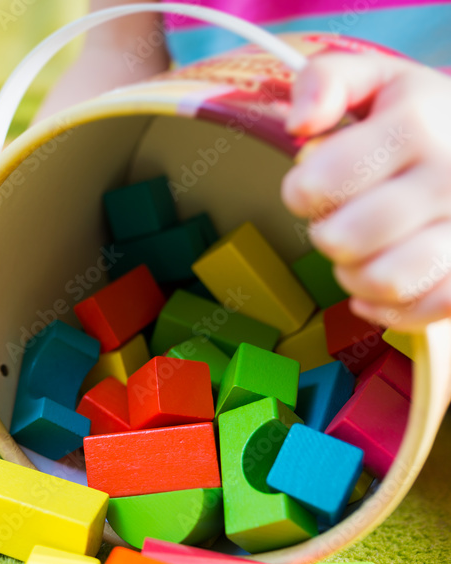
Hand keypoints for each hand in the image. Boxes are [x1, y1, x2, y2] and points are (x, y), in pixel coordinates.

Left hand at [283, 52, 450, 329]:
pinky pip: (425, 311)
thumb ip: (325, 83)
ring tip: (361, 253)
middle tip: (340, 218)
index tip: (313, 184)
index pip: (322, 181)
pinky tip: (379, 284)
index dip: (301, 192)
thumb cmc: (416, 115)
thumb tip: (298, 124)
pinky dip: (389, 309)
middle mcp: (449, 177)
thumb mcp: (374, 80)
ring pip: (384, 282)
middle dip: (326, 233)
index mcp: (416, 125)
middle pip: (344, 239)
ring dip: (354, 276)